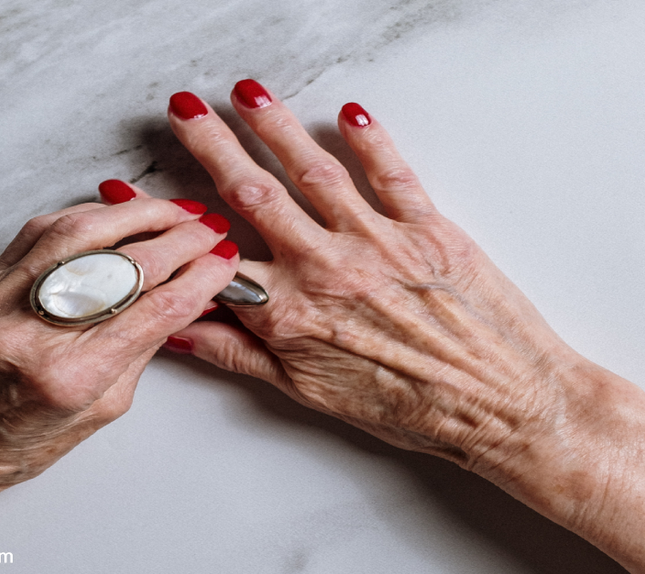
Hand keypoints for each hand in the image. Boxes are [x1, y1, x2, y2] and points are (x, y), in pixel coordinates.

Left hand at [0, 189, 237, 512]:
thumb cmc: (8, 446)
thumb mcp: (96, 414)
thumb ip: (137, 352)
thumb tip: (181, 300)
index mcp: (67, 378)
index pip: (154, 310)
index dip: (199, 280)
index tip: (224, 264)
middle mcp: (33, 332)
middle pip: (125, 266)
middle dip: (180, 241)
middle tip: (210, 231)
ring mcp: (2, 299)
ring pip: (83, 232)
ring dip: (138, 213)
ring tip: (173, 211)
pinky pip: (44, 230)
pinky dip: (89, 216)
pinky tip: (118, 213)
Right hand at [164, 83, 579, 478]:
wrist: (504, 407)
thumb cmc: (413, 409)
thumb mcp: (311, 394)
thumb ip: (242, 355)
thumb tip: (182, 331)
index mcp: (290, 312)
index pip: (214, 257)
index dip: (171, 224)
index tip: (139, 193)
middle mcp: (326, 268)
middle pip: (254, 194)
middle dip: (212, 144)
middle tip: (184, 109)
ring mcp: (377, 242)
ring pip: (312, 171)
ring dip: (274, 126)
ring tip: (246, 93)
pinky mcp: (428, 227)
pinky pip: (391, 172)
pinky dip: (368, 139)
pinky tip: (348, 113)